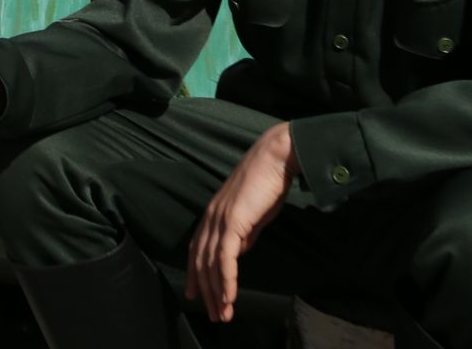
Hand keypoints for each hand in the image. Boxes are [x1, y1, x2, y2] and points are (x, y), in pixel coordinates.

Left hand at [185, 123, 296, 324]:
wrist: (276, 158)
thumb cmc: (269, 183)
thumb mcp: (254, 214)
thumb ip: (244, 233)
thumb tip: (239, 251)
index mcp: (214, 214)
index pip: (197, 249)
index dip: (196, 273)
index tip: (196, 294)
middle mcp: (211, 217)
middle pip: (201, 261)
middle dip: (207, 290)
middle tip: (214, 314)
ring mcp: (220, 219)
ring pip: (211, 263)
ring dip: (217, 292)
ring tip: (223, 313)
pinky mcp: (233, 221)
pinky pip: (225, 257)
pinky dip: (226, 279)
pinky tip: (229, 297)